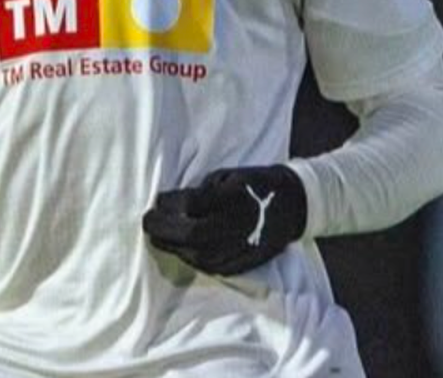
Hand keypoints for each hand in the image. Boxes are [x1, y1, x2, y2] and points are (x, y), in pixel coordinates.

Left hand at [142, 164, 307, 274]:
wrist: (294, 206)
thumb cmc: (256, 184)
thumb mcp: (229, 176)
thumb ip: (202, 191)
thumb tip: (170, 203)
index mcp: (235, 200)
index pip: (192, 206)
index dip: (169, 205)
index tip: (156, 200)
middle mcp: (237, 228)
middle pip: (189, 235)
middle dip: (162, 229)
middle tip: (148, 221)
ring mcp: (239, 250)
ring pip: (195, 255)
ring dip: (172, 245)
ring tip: (157, 235)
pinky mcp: (240, 266)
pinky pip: (206, 265)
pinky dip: (188, 256)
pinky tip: (179, 247)